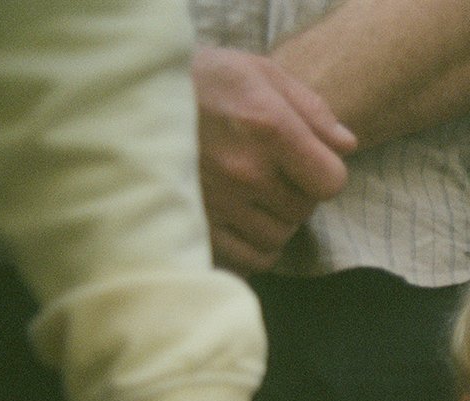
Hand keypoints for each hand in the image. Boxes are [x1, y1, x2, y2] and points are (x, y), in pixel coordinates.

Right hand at [194, 47, 356, 274]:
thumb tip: (346, 145)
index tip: (307, 163)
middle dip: (297, 195)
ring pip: (277, 238)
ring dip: (274, 221)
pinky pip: (248, 259)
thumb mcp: (258, 72)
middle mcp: (244, 170)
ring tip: (252, 195)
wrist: (123, 98)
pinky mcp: (195, 227)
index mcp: (267, 128)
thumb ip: (310, 108)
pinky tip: (241, 221)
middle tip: (272, 175)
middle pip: (303, 211)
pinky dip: (252, 247)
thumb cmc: (199, 80)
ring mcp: (217, 203)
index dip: (324, 174)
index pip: (330, 181)